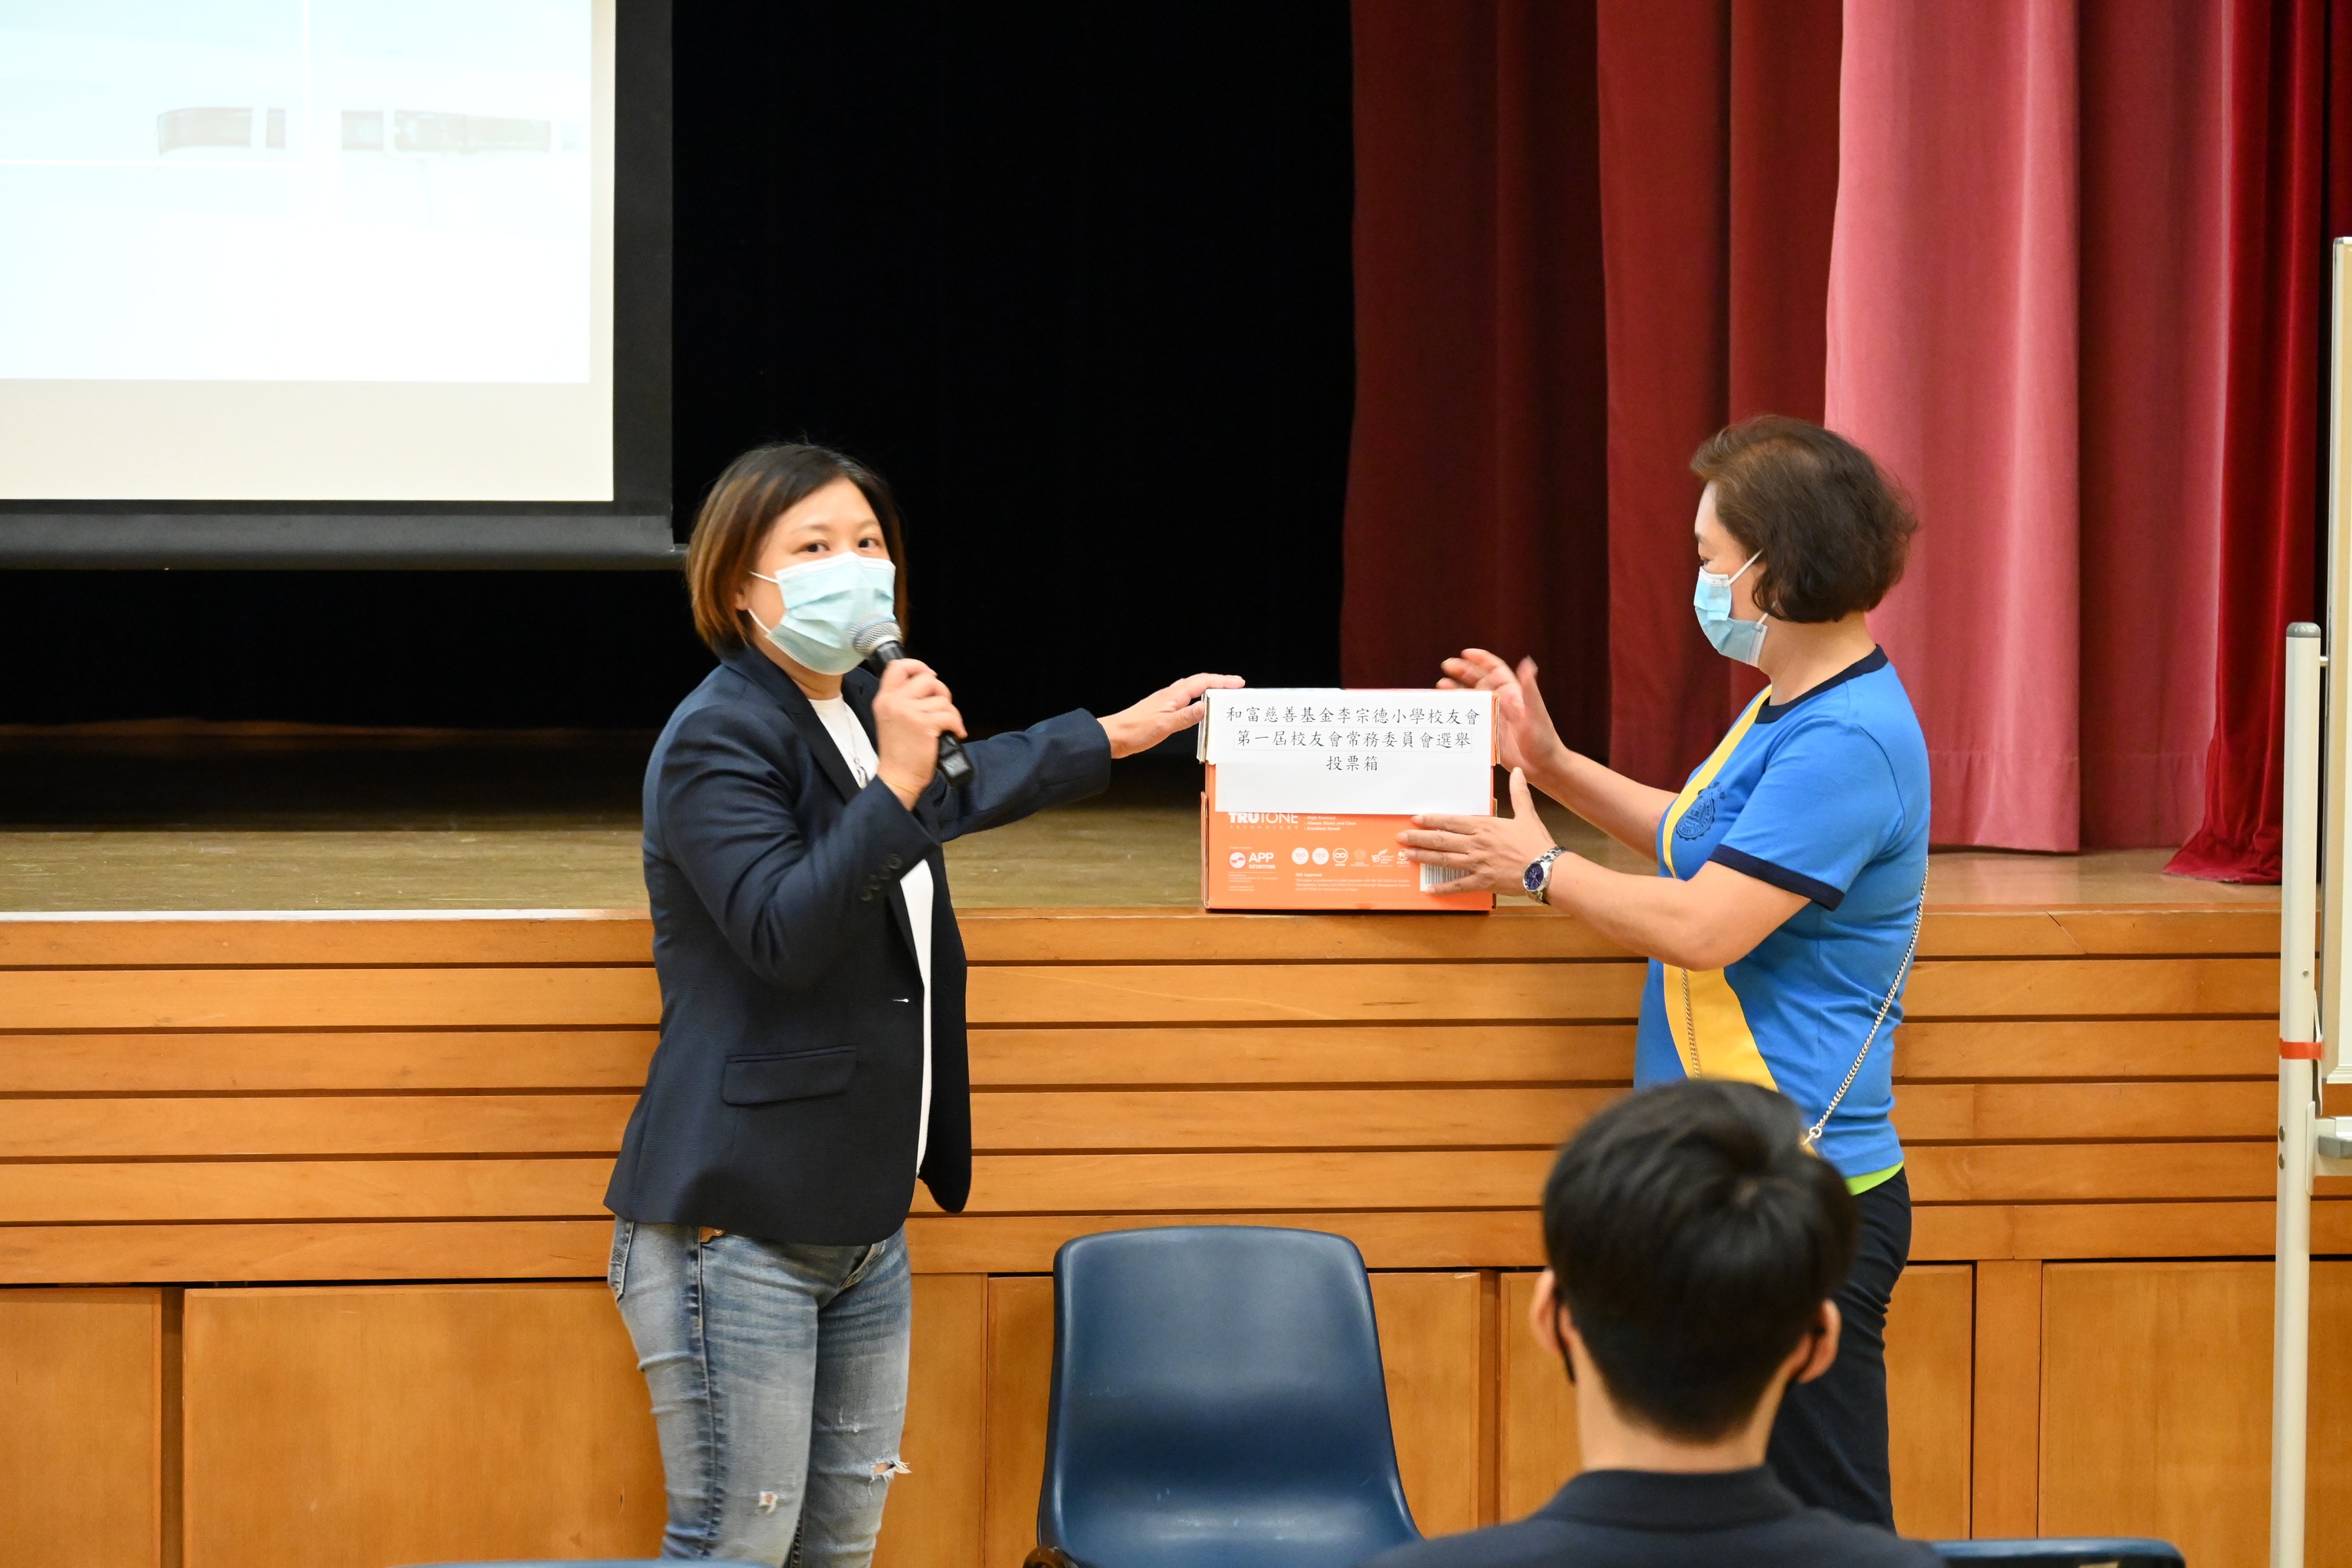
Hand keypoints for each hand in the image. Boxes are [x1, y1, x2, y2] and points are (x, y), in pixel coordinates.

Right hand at [872, 658, 965, 806]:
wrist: (897, 778)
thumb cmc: (898, 753)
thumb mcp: (891, 720)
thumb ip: (903, 701)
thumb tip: (929, 685)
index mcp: (884, 699)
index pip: (897, 667)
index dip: (918, 666)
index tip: (930, 676)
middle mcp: (894, 702)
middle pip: (926, 679)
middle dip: (941, 691)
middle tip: (943, 707)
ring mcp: (908, 712)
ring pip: (942, 699)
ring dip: (951, 713)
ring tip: (947, 726)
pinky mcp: (924, 725)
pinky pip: (950, 715)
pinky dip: (957, 725)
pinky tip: (955, 734)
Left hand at [1099, 672, 1244, 758]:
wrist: (1113, 737)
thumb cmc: (1135, 731)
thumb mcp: (1165, 725)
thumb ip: (1187, 716)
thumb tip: (1208, 706)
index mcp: (1173, 696)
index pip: (1202, 682)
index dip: (1221, 681)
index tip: (1238, 683)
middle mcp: (1170, 696)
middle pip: (1198, 683)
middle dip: (1218, 683)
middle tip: (1235, 687)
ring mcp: (1165, 703)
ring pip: (1192, 690)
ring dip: (1208, 690)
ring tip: (1223, 696)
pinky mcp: (1162, 712)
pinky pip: (1185, 701)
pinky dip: (1197, 701)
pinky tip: (1199, 709)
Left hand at [1397, 768, 1560, 894]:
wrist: (1546, 870)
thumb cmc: (1536, 842)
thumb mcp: (1527, 814)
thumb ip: (1519, 793)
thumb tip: (1518, 771)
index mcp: (1484, 827)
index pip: (1451, 821)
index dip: (1431, 820)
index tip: (1415, 819)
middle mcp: (1476, 844)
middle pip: (1441, 840)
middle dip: (1419, 838)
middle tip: (1400, 837)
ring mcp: (1477, 864)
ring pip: (1444, 860)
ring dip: (1423, 857)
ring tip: (1407, 855)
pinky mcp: (1482, 882)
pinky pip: (1457, 885)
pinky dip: (1442, 888)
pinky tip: (1428, 889)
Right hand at [1439, 649, 1567, 778]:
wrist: (1542, 767)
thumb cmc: (1544, 738)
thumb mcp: (1537, 712)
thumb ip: (1529, 688)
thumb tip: (1528, 663)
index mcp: (1513, 693)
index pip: (1495, 669)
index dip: (1481, 659)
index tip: (1465, 653)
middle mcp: (1501, 702)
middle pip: (1478, 680)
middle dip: (1462, 671)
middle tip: (1446, 665)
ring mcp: (1492, 717)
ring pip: (1470, 698)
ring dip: (1456, 691)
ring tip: (1440, 686)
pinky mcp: (1486, 732)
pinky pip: (1467, 719)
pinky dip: (1456, 713)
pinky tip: (1445, 712)